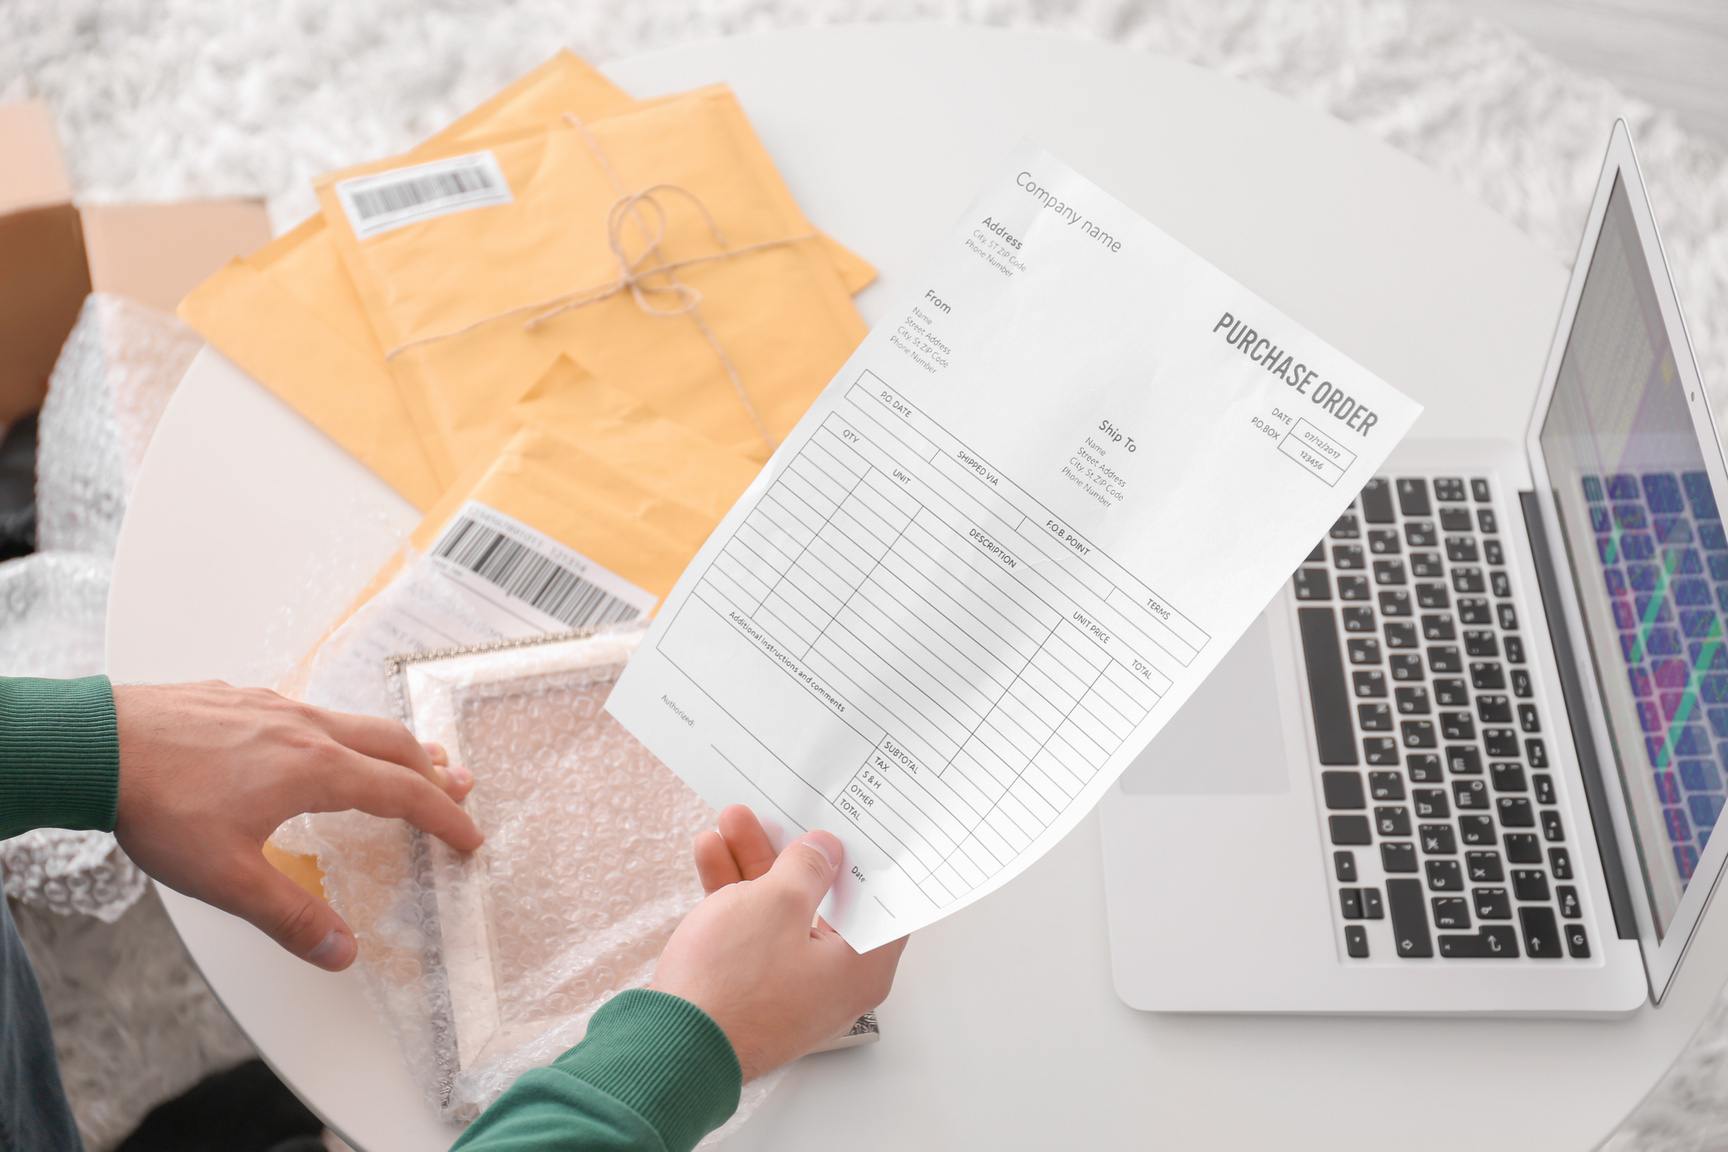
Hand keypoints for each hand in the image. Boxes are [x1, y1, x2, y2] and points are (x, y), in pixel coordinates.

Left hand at [111, 681, 482, 971]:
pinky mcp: (243, 700)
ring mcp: (274, 708)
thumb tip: (342, 952)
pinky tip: (319, 744)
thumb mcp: (227, 878)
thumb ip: (291, 916)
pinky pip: (312, 712)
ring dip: (392, 746)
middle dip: (432, 771)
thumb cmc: (158, 805)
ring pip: (354, 722)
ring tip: (408, 759)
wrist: (96, 744)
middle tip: (458, 789)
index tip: (469, 836)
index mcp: (317, 770)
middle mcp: (306, 730)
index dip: (444, 818)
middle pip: (393, 744)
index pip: (403, 794)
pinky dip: (343, 731)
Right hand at [651, 805, 906, 1079]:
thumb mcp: (777, 903)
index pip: (880, 904)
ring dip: (753, 865)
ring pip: (778, 912)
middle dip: (791, 852)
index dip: (864, 859)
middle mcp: (831, 981)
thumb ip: (807, 868)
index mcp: (860, 967)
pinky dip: (734, 896)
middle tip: (781, 815)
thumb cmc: (734, 987)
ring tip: (732, 821)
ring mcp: (788, 986)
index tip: (850, 825)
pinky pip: (751, 932)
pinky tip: (711, 855)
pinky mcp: (750, 989)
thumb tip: (824, 852)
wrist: (668, 1046)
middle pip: (822, 901)